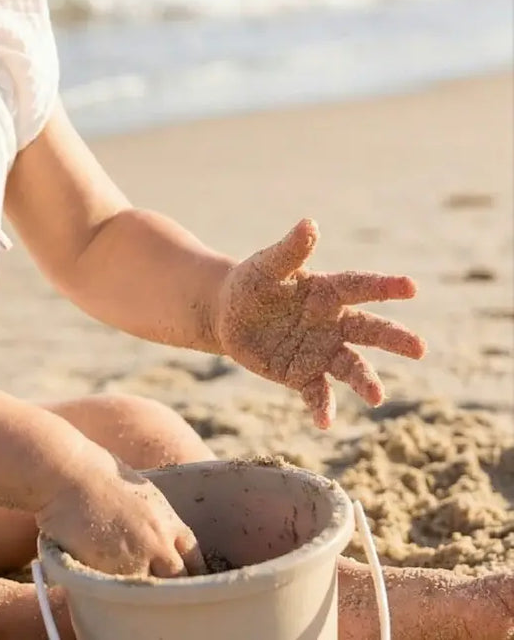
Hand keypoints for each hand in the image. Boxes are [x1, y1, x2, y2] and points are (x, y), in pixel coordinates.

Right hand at [35, 452, 205, 578]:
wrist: (67, 473)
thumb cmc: (96, 473)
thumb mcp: (139, 490)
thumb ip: (155, 519)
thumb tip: (159, 535)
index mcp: (168, 520)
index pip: (194, 558)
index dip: (190, 570)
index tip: (182, 577)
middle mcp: (159, 542)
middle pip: (179, 580)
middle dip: (173, 585)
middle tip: (162, 590)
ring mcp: (136, 560)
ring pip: (153, 592)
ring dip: (145, 593)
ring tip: (134, 591)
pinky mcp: (110, 572)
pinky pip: (123, 594)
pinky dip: (120, 595)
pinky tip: (113, 590)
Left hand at [213, 219, 426, 427]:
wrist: (227, 313)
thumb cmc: (252, 282)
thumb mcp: (267, 265)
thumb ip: (290, 250)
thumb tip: (310, 224)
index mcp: (327, 292)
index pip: (360, 286)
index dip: (384, 286)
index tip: (411, 286)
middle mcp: (333, 323)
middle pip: (369, 330)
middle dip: (394, 338)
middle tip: (419, 348)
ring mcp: (321, 351)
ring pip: (351, 367)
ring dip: (365, 381)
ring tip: (377, 396)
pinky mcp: (302, 375)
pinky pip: (317, 393)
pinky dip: (323, 407)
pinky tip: (324, 422)